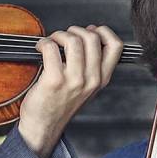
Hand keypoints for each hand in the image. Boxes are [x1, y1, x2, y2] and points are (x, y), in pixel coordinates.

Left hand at [16, 25, 122, 157]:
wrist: (43, 127)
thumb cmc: (60, 104)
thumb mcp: (87, 87)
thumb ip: (93, 64)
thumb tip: (90, 33)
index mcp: (102, 79)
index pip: (116, 46)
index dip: (103, 31)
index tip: (90, 31)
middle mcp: (91, 79)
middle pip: (92, 38)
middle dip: (75, 30)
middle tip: (64, 37)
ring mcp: (74, 80)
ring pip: (73, 40)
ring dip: (59, 35)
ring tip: (52, 42)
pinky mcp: (54, 80)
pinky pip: (51, 48)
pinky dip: (44, 43)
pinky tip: (41, 49)